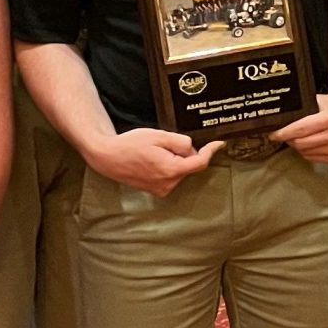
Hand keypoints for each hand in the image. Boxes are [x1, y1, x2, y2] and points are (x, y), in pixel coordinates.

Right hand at [89, 128, 222, 196]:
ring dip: (175, 160)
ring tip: (155, 151)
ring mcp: (161, 190)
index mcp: (171, 170)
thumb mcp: (159, 136)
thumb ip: (181, 142)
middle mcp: (168, 184)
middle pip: (189, 165)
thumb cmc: (131, 144)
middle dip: (185, 153)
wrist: (107, 157)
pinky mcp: (156, 191)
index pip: (200, 162)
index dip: (211, 151)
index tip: (219, 143)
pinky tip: (153, 159)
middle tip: (166, 143)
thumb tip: (193, 149)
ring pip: (180, 170)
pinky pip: (171, 176)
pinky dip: (169, 166)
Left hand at [272, 92, 327, 163]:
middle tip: (283, 135)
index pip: (301, 129)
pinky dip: (306, 152)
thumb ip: (302, 109)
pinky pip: (312, 158)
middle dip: (288, 139)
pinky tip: (307, 143)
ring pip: (305, 152)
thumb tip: (280, 118)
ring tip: (296, 138)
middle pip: (301, 143)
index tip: (273, 134)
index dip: (284, 133)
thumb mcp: (319, 101)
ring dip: (297, 146)